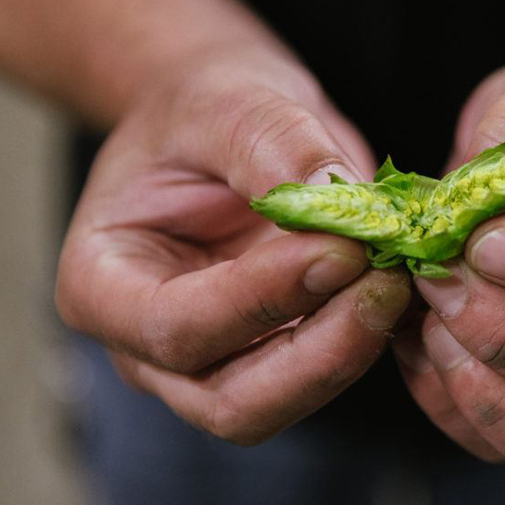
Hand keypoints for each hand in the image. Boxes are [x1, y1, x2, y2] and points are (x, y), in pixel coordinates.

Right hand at [56, 52, 410, 443]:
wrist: (224, 122)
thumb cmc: (202, 108)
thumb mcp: (227, 102)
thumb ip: (274, 148)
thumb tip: (340, 207)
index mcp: (103, 284)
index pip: (176, 327)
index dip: (261, 299)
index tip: (340, 248)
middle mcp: (149, 345)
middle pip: (231, 401)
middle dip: (318, 353)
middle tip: (386, 279)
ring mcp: (213, 360)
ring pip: (284, 403)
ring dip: (351, 349)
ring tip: (399, 272)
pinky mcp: (275, 354)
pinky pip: (323, 373)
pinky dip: (368, 338)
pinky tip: (401, 283)